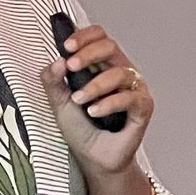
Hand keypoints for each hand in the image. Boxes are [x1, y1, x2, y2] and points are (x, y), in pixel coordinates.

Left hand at [39, 24, 153, 176]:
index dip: (84, 36)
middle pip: (110, 46)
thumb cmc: (80, 128)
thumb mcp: (58, 102)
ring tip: (80, 100)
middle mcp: (120, 71)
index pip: (98, 37)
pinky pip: (130, 98)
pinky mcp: (143, 107)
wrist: (92, 158)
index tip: (67, 46)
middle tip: (71, 67)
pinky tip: (95, 111)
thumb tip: (56, 60)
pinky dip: (109, 103)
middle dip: (88, 54)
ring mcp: (133, 89)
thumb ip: (52, 80)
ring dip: (95, 85)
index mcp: (101, 65)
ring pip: (120, 72)